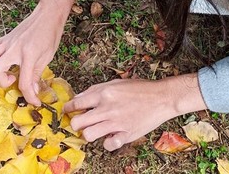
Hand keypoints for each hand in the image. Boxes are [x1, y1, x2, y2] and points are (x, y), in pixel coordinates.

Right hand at [0, 0, 81, 104]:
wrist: (48, 15)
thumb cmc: (50, 34)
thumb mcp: (47, 57)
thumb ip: (36, 74)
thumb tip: (31, 91)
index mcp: (29, 56)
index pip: (24, 83)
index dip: (29, 97)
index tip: (34, 102)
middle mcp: (14, 49)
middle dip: (3, 81)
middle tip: (14, 79)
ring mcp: (7, 43)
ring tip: (7, 68)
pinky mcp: (4, 38)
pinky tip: (1, 57)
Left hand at [64, 73, 206, 150]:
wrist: (162, 97)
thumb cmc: (140, 88)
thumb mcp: (116, 83)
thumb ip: (96, 90)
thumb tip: (79, 97)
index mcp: (104, 94)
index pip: (76, 103)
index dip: (68, 108)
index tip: (67, 111)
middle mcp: (107, 109)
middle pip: (78, 122)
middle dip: (76, 123)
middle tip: (81, 123)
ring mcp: (116, 123)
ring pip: (88, 135)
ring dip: (90, 133)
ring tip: (96, 129)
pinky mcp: (126, 134)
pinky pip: (108, 145)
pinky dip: (108, 143)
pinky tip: (112, 136)